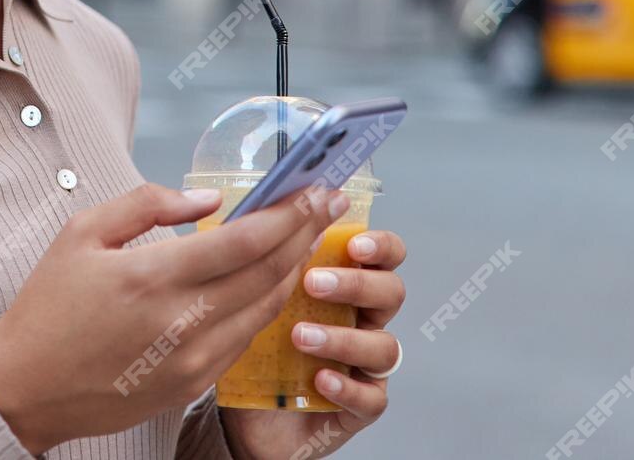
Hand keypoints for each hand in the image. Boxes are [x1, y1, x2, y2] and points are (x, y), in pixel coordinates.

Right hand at [0, 181, 347, 454]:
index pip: (247, 240)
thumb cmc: (48, 308)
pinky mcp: (193, 384)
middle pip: (270, 273)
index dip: (290, 212)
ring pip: (266, 308)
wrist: (26, 388)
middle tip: (329, 204)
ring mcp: (193, 360)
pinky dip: (266, 305)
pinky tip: (273, 281)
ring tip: (308, 236)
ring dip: (293, 269)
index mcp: (153, 277)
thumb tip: (207, 199)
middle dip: (306, 233)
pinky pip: (245, 338)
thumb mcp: (81, 233)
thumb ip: (147, 204)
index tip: (315, 189)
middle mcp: (182, 322)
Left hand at [217, 227, 406, 459]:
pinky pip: (371, 398)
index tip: (353, 244)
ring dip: (343, 338)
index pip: (385, 256)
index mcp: (346, 287)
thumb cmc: (251, 346)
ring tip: (299, 337)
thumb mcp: (254, 299)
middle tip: (313, 283)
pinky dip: (347, 387)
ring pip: (385, 347)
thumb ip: (265, 263)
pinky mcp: (359, 408)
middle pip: (392, 293)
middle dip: (357, 284)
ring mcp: (365, 367)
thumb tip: (252, 216)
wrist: (241, 416)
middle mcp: (364, 323)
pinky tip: (320, 379)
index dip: (380, 246)